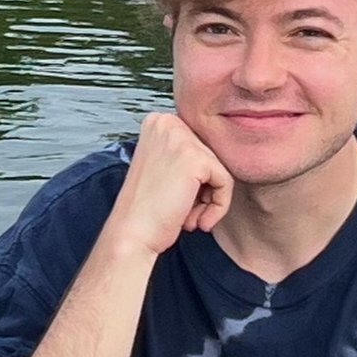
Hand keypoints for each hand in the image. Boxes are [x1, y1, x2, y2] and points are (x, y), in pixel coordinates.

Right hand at [104, 109, 231, 260]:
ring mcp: (181, 138)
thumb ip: (186, 154)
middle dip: (203, 190)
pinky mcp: (196, 159)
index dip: (194, 180)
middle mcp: (168, 122)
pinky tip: (195, 222)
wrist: (130, 235)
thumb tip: (223, 152)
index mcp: (159, 121)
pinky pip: (226, 182)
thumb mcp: (164, 168)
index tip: (178, 200)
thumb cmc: (146, 209)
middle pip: (211, 156)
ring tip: (188, 219)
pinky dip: (218, 207)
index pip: (199, 145)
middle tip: (184, 213)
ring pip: (220, 169)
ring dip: (210, 200)